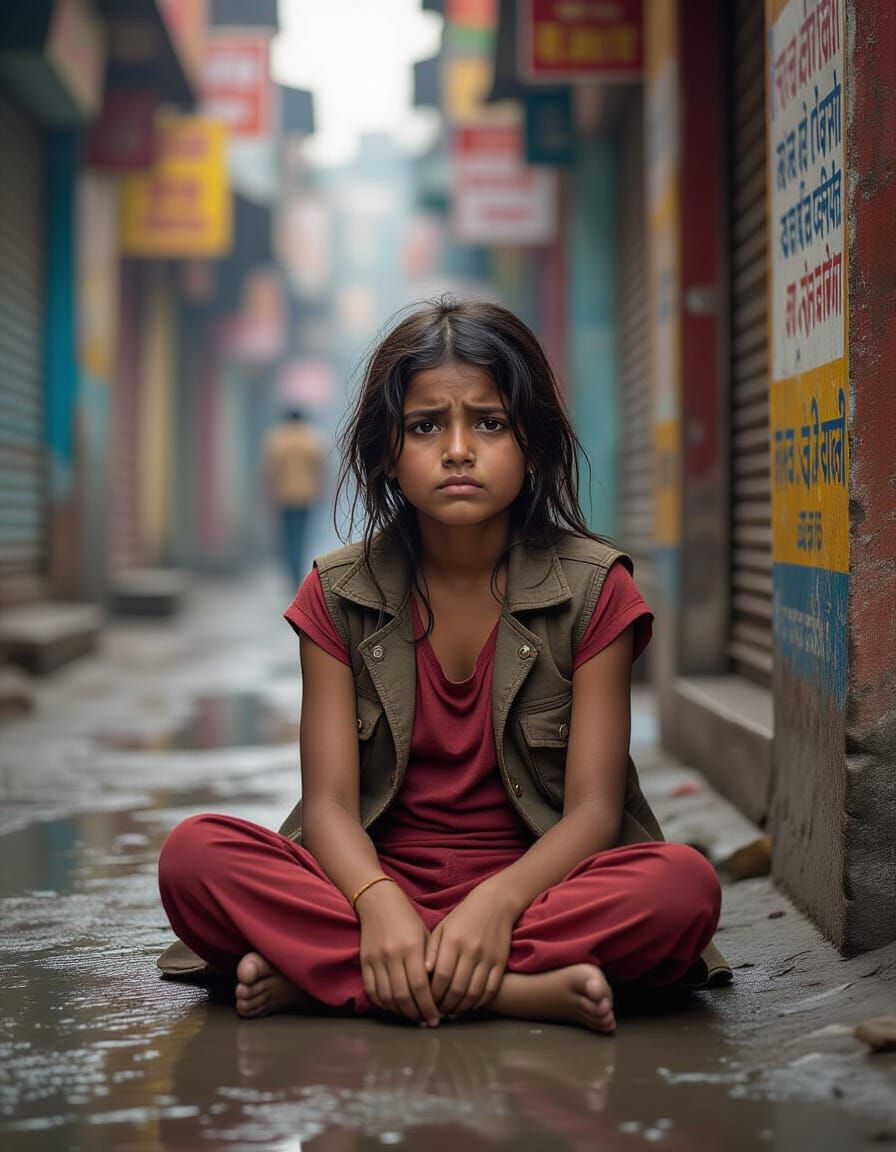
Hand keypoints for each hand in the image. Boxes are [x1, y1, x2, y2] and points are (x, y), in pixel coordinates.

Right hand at [357, 880, 439, 1025]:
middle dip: (416, 1014)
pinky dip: (383, 1004)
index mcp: (411, 947)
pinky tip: (394, 1007)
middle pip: (403, 996)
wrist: (378, 901)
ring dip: (400, 1012)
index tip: (436, 1018)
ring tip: (411, 1016)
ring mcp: (376, 959)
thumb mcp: (425, 935)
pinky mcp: (364, 961)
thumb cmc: (407, 918)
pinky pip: (372, 990)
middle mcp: (392, 955)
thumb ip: (431, 961)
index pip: (420, 986)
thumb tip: (438, 992)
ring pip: (386, 997)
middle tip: (425, 1021)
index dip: (428, 1006)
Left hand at [425, 881, 516, 1015]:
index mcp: (453, 941)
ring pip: (474, 993)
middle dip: (445, 1005)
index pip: (441, 976)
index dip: (433, 994)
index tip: (428, 1001)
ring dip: (461, 1007)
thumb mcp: (443, 928)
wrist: (495, 903)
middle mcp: (471, 950)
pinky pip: (490, 989)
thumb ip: (432, 950)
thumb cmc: (464, 916)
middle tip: (438, 1011)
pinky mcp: (501, 962)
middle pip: (457, 988)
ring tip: (452, 1011)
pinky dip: (480, 1002)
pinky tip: (470, 1005)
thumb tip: (423, 973)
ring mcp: (488, 957)